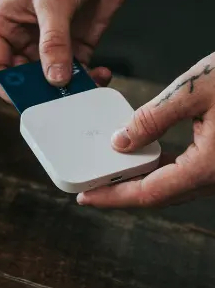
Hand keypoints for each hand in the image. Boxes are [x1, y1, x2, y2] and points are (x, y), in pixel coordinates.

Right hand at [0, 0, 134, 98]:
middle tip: (60, 98)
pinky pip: (77, 74)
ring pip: (51, 81)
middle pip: (23, 80)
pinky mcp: (74, 47)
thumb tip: (54, 78)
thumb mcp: (54, 1)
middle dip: (41, 91)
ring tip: (85, 88)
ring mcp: (49, 44)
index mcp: (2, 25)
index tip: (27, 99)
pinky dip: (89, 80)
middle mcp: (22, 38)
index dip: (7, 87)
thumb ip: (53, 43)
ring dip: (68, 89)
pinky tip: (100, 75)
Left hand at [78, 54, 214, 206]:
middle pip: (160, 195)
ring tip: (109, 174)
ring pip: (175, 186)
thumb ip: (153, 118)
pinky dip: (162, 169)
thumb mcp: (193, 90)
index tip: (86, 197)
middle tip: (90, 187)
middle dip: (122, 193)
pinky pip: (189, 172)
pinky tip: (142, 157)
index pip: (150, 192)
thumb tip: (120, 142)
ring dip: (141, 182)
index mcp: (209, 166)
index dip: (114, 197)